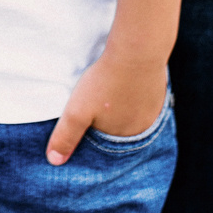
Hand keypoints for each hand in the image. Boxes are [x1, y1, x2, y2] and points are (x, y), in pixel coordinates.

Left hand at [45, 51, 168, 164]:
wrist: (137, 51)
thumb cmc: (105, 82)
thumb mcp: (77, 111)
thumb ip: (66, 136)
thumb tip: (54, 161)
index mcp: (124, 138)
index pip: (106, 146)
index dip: (93, 136)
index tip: (86, 125)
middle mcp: (143, 128)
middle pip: (120, 130)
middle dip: (108, 124)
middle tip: (96, 107)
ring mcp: (154, 109)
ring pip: (132, 114)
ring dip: (120, 109)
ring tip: (107, 97)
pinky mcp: (158, 90)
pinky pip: (142, 99)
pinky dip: (132, 96)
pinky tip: (123, 85)